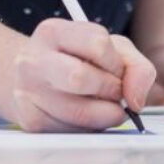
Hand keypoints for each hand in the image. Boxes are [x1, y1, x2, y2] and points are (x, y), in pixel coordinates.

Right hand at [7, 19, 157, 132]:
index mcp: (52, 31)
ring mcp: (28, 91)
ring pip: (80, 113)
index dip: (116, 63)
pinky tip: (83, 116)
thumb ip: (135, 67)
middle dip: (110, 90)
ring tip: (102, 105)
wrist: (32, 79)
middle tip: (114, 92)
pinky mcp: (30, 120)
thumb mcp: (109, 49)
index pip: (97, 44)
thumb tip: (135, 100)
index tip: (116, 70)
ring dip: (105, 115)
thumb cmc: (75, 61)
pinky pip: (72, 131)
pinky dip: (88, 128)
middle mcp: (33, 59)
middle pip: (81, 78)